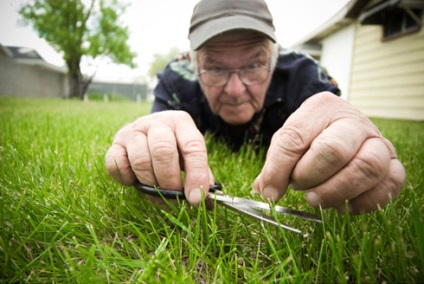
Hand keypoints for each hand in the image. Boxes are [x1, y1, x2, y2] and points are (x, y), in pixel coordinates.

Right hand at [105, 110, 213, 203]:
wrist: (148, 130)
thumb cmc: (174, 148)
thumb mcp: (190, 155)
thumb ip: (201, 175)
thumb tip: (208, 201)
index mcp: (181, 122)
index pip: (193, 146)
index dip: (196, 174)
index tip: (196, 198)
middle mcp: (157, 122)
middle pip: (163, 151)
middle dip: (169, 180)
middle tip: (172, 195)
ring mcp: (133, 130)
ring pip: (140, 159)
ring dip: (150, 182)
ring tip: (156, 190)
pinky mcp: (116, 142)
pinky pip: (116, 163)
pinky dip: (126, 178)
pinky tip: (135, 181)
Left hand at [254, 92, 405, 213]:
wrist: (342, 126)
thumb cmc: (312, 136)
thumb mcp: (289, 140)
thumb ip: (275, 164)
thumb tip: (266, 191)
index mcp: (322, 108)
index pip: (295, 138)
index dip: (279, 169)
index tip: (270, 191)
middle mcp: (354, 121)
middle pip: (334, 150)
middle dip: (310, 176)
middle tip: (299, 187)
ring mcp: (378, 142)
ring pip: (367, 168)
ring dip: (336, 191)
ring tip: (316, 199)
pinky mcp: (392, 164)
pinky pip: (390, 185)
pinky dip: (365, 202)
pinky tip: (342, 206)